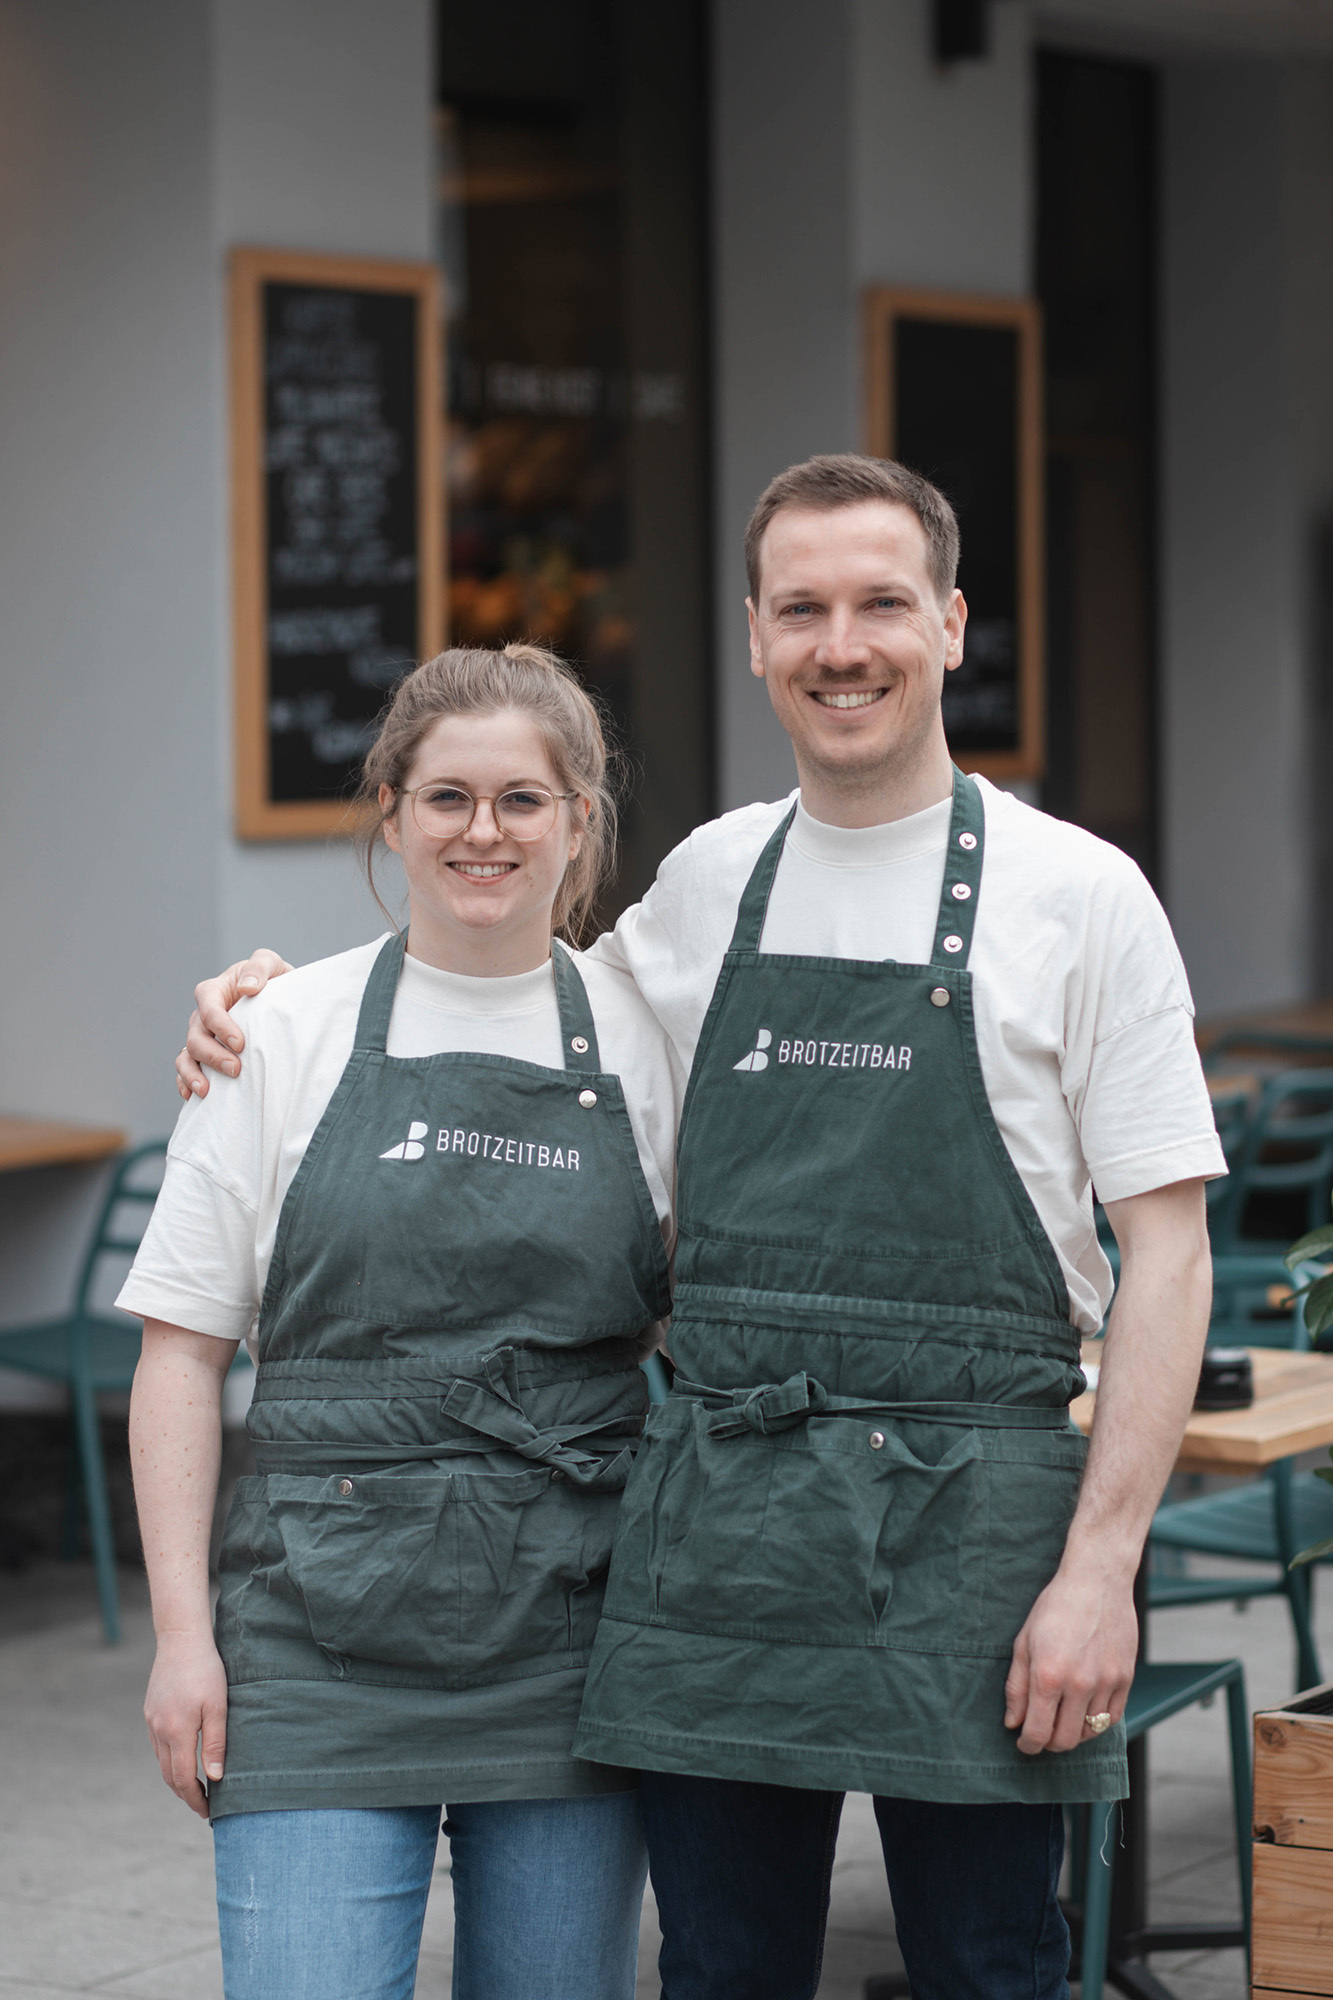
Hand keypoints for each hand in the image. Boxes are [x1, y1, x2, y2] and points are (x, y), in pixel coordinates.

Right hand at [144, 1630, 228, 1817]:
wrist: (181, 1639)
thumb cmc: (207, 1670)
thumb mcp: (219, 1706)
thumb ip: (215, 1743)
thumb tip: (215, 1778)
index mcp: (176, 1732)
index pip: (182, 1779)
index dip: (194, 1799)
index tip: (208, 1811)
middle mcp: (159, 1730)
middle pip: (168, 1775)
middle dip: (185, 1794)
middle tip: (204, 1805)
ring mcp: (151, 1721)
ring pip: (161, 1760)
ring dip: (176, 1777)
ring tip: (196, 1786)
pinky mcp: (150, 1711)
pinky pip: (157, 1744)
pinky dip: (169, 1758)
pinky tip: (183, 1757)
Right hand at [175, 949, 292, 1099]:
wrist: (279, 1002)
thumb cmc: (273, 980)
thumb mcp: (270, 964)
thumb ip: (259, 968)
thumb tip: (247, 988)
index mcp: (214, 991)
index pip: (208, 1009)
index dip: (221, 1027)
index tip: (240, 1044)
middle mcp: (202, 1015)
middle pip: (196, 1037)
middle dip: (212, 1055)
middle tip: (236, 1070)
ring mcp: (201, 1037)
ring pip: (186, 1056)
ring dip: (193, 1074)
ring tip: (206, 1091)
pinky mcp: (205, 1055)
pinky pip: (186, 1070)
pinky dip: (185, 1082)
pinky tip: (194, 1096)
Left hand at [1003, 1564, 1135, 1754]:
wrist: (1096, 1583)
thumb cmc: (1055, 1608)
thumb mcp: (1023, 1642)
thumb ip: (1017, 1687)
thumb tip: (1013, 1722)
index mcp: (1047, 1675)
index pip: (1037, 1732)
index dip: (1027, 1744)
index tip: (1023, 1742)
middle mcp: (1079, 1684)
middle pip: (1065, 1741)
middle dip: (1048, 1744)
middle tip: (1041, 1733)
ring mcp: (1105, 1683)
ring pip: (1089, 1733)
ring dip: (1073, 1733)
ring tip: (1062, 1719)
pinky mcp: (1125, 1679)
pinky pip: (1112, 1718)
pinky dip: (1096, 1723)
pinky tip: (1084, 1711)